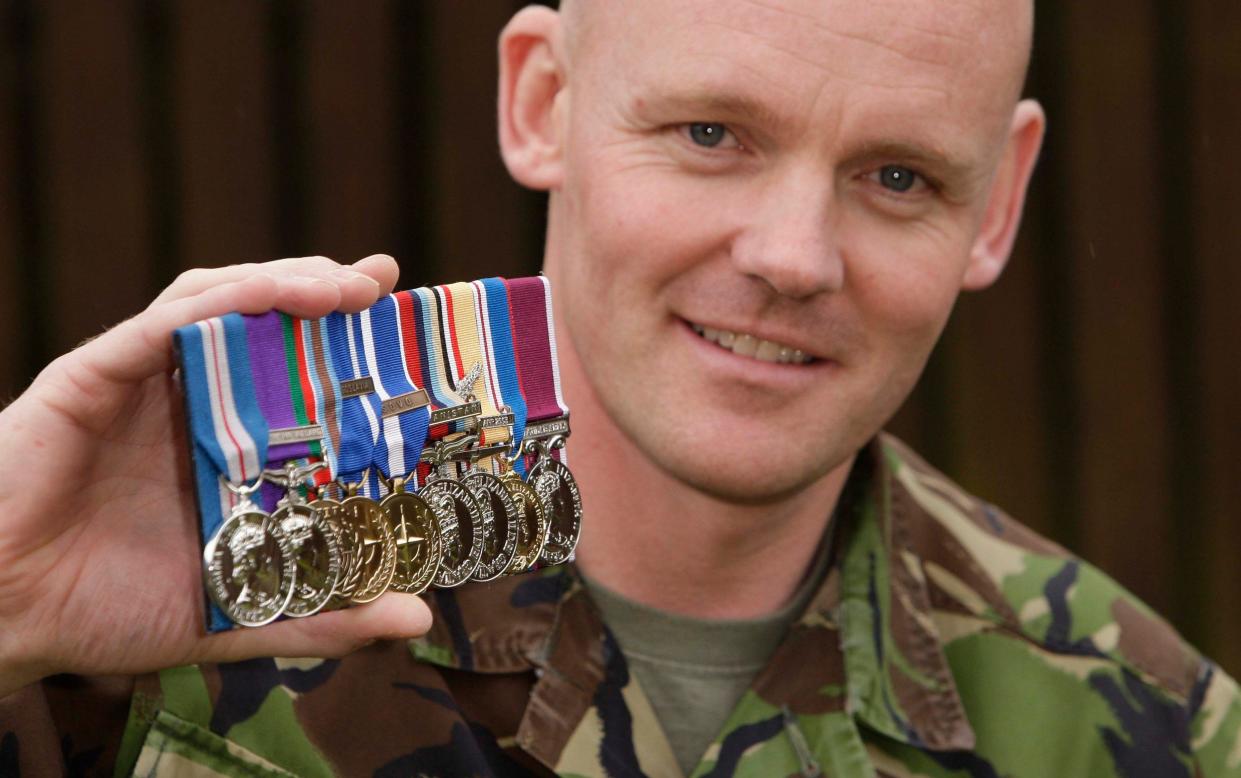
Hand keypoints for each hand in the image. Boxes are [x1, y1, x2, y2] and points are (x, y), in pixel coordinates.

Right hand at [0, 255, 431, 697]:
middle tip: (386, 285)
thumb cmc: (107, 614)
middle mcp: (190, 404)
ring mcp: (143, 385)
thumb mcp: (240, 615)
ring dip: (286, 282)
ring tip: (349, 285)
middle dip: (329, 293)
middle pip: (266, 323)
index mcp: (226, 446)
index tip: (412, 333)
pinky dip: (222, 300)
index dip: (352, 349)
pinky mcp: (92, 376)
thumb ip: (324, 615)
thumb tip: (417, 616)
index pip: (298, 377)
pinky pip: (161, 322)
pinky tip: (274, 294)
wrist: (3, 619)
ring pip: (220, 302)